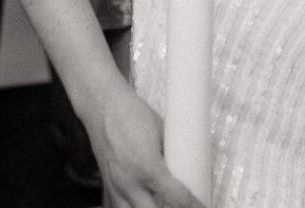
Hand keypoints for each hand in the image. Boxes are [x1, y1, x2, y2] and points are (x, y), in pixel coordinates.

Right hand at [86, 78, 205, 207]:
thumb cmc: (133, 113)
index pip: (176, 198)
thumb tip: (187, 164)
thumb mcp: (161, 130)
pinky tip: (140, 202)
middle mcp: (130, 183)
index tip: (202, 206)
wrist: (103, 106)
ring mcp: (115, 187)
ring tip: (160, 202)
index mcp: (148, 167)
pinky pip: (117, 207)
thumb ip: (171, 152)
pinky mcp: (106, 185)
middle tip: (182, 204)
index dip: (193, 205)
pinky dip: (130, 207)